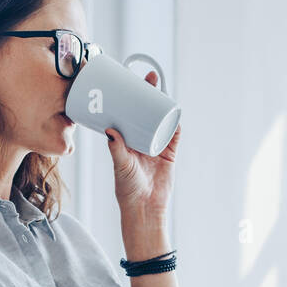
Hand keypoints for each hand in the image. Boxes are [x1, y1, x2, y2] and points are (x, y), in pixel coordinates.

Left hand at [106, 70, 180, 238]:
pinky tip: (175, 110)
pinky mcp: (170, 153)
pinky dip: (175, 123)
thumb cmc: (127, 189)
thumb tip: (110, 130)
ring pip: (161, 118)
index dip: (129, 97)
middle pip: (146, 110)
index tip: (128, 81)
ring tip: (161, 88)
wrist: (145, 208)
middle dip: (149, 93)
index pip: (128, 113)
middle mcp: (141, 139)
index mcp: (127, 140)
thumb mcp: (121, 166)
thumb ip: (116, 149)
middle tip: (148, 78)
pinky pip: (174, 134)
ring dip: (163, 102)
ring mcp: (157, 144)